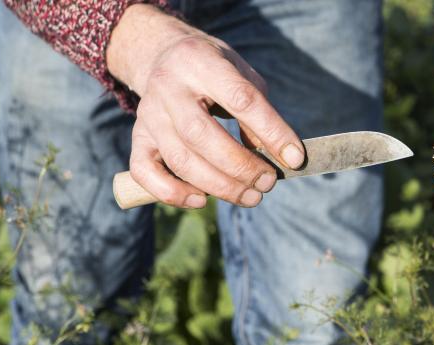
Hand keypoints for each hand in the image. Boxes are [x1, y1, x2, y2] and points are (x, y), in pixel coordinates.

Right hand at [106, 5, 304, 207]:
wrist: (163, 55)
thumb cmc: (213, 70)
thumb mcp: (242, 75)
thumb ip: (259, 112)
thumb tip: (276, 157)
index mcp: (201, 62)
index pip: (241, 99)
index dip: (272, 133)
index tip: (295, 159)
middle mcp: (169, 88)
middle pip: (202, 135)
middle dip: (241, 166)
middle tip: (268, 182)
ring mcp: (149, 114)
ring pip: (179, 159)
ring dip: (219, 186)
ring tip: (251, 196)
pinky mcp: (138, 137)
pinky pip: (145, 173)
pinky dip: (172, 193)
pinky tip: (202, 200)